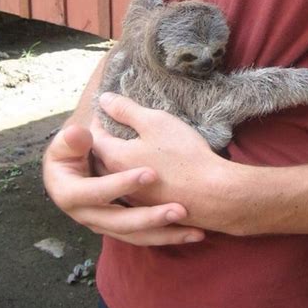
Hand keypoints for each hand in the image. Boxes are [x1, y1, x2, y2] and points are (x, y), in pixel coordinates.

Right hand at [42, 124, 204, 245]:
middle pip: (119, 222)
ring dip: (165, 233)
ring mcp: (105, 225)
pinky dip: (169, 236)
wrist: (71, 168)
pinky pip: (146, 237)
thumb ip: (73, 140)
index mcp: (70, 194)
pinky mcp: (122, 228)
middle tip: (180, 209)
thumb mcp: (68, 142)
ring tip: (194, 228)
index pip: (96, 192)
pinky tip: (195, 234)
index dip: (121, 184)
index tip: (150, 174)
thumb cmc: (71, 150)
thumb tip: (77, 133)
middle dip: (151, 217)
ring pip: (136, 235)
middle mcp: (86, 216)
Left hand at [92, 93, 248, 234]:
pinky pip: (132, 190)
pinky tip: (146, 168)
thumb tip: (103, 99)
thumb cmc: (183, 155)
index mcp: (115, 158)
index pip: (95, 136)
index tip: (106, 109)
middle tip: (113, 126)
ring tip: (128, 145)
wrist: (213, 195)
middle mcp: (117, 182)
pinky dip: (132, 176)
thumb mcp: (155, 122)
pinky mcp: (149, 208)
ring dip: (117, 160)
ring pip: (115, 176)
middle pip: (101, 158)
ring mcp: (133, 198)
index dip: (99, 120)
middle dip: (104, 141)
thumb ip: (126, 110)